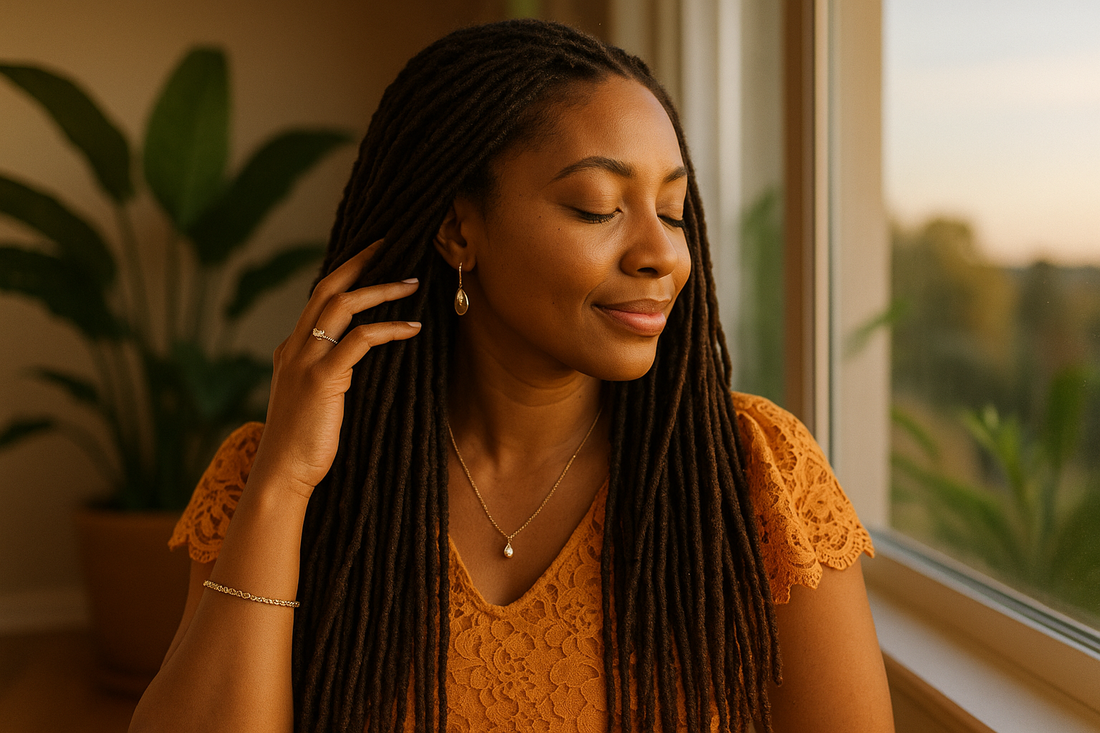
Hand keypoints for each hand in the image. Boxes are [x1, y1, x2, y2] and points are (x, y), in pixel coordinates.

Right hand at [249, 240, 420, 498]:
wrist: (281, 474)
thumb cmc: (302, 443)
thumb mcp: (309, 400)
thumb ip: (325, 374)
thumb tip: (354, 362)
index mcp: (291, 349)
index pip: (318, 298)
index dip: (345, 273)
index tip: (372, 256)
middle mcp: (294, 347)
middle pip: (327, 288)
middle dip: (359, 262)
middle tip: (389, 244)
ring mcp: (306, 361)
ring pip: (343, 306)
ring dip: (381, 290)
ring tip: (412, 283)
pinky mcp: (322, 379)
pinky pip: (360, 340)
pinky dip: (389, 328)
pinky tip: (414, 329)